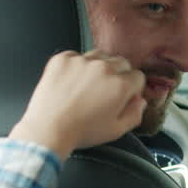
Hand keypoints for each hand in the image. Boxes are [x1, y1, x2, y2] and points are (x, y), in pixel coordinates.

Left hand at [9, 50, 146, 158]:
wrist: (47, 129)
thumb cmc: (80, 132)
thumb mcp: (116, 130)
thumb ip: (135, 114)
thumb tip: (140, 101)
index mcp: (120, 85)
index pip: (138, 76)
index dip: (133, 87)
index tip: (125, 94)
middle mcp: (103, 68)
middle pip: (121, 62)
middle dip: (119, 74)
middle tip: (106, 90)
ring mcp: (82, 61)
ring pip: (100, 55)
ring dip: (99, 66)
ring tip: (88, 85)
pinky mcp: (63, 59)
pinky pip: (76, 56)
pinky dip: (76, 66)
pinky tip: (71, 83)